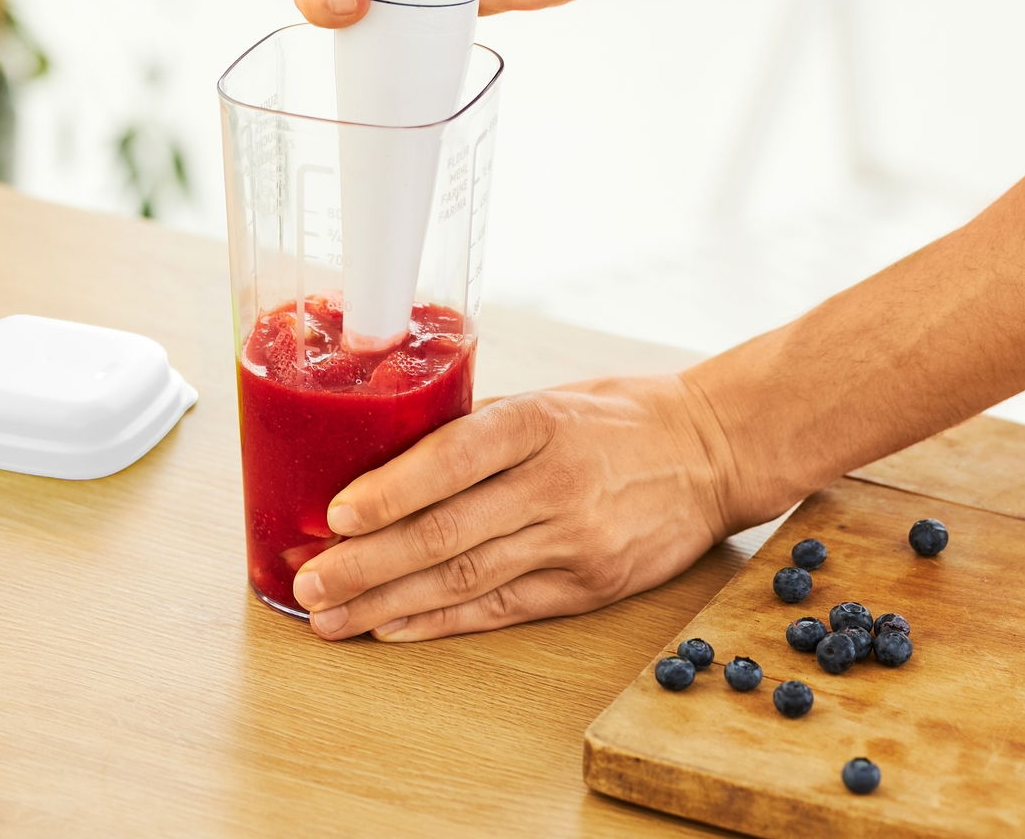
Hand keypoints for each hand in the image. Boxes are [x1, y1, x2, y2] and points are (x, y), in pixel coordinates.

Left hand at [290, 374, 748, 641]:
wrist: (714, 452)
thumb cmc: (619, 416)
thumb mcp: (548, 397)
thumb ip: (476, 428)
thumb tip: (386, 457)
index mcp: (537, 422)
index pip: (452, 458)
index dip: (389, 492)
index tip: (333, 516)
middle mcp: (553, 484)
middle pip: (446, 532)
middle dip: (366, 563)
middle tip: (310, 582)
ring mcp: (573, 542)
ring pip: (463, 580)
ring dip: (387, 603)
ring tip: (331, 617)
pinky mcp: (588, 586)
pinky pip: (500, 609)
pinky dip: (439, 621)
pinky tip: (392, 628)